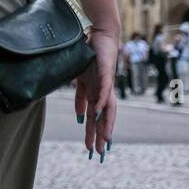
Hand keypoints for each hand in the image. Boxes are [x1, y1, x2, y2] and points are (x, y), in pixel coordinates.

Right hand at [75, 29, 118, 157]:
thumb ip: (82, 99)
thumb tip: (81, 117)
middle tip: (99, 153)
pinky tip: (98, 111)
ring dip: (105, 124)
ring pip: (107, 108)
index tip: (93, 148)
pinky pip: (104, 90)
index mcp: (96, 95)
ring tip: (103, 138)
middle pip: (103, 118)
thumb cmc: (92, 57)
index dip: (95, 133)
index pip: (97, 118)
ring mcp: (106, 83)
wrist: (101, 36)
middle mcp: (104, 92)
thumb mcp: (82, 81)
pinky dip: (101, 101)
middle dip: (100, 135)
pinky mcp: (105, 72)